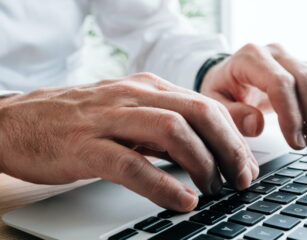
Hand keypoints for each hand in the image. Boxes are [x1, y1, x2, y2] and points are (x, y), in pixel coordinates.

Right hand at [0, 73, 258, 211]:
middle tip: (242, 179)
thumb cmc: (84, 121)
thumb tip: (213, 143)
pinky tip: (182, 202)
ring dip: (202, 163)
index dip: (233, 137)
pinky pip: (132, 164)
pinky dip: (162, 184)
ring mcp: (109, 119)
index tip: (246, 165)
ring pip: (172, 132)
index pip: (205, 106)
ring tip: (213, 190)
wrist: (22, 120)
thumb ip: (171, 124)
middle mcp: (133, 96)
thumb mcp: (134, 114)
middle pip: (197, 114)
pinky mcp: (85, 146)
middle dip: (228, 148)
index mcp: (149, 87)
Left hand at [201, 43, 306, 158]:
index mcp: (250, 58)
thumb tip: (256, 126)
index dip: (291, 115)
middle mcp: (274, 53)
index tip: (295, 142)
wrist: (226, 75)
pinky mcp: (303, 65)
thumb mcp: (214, 103)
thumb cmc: (221, 88)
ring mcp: (291, 57)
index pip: (280, 83)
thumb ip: (231, 114)